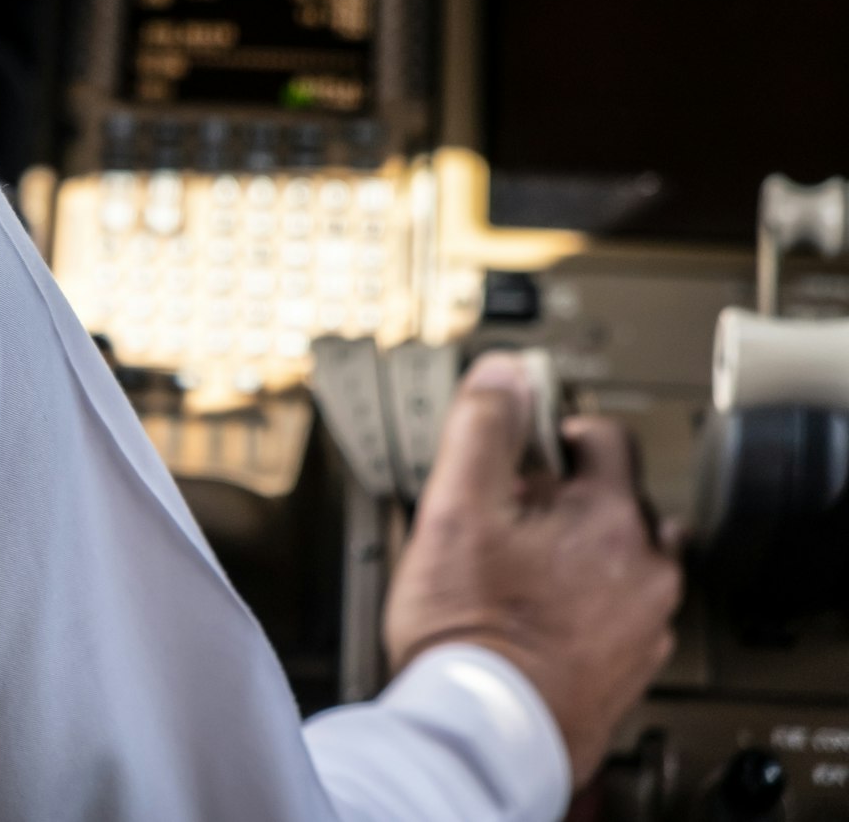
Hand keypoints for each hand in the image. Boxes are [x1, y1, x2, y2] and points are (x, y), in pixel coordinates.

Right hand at [383, 355, 682, 784]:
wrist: (484, 730)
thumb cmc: (471, 628)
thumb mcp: (457, 505)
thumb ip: (482, 427)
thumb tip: (503, 373)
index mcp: (612, 518)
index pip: (604, 436)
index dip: (553, 432)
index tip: (522, 447)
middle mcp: (646, 570)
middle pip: (615, 500)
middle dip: (565, 497)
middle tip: (507, 516)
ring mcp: (643, 623)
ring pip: (618, 560)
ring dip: (578, 553)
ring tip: (517, 568)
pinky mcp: (628, 667)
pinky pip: (614, 612)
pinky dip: (582, 604)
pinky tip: (532, 614)